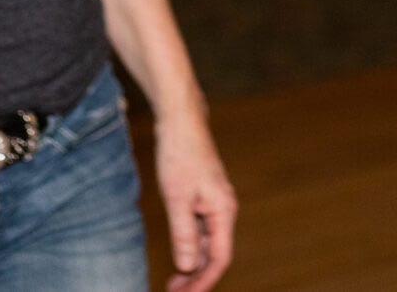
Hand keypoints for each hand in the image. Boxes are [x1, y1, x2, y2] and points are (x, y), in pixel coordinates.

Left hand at [153, 113, 236, 291]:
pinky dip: (190, 246)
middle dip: (196, 277)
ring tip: (173, 281)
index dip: (204, 281)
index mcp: (224, 210)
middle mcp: (224, 210)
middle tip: (174, 291)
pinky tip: (178, 254)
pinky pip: (201, 231)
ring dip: (192, 264)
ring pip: (207, 244)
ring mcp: (214, 204)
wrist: (180, 122)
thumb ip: (184, 234)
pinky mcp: (203, 198)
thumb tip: (188, 266)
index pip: (220, 258)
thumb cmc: (179, 155)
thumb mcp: (177, 198)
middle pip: (215, 254)